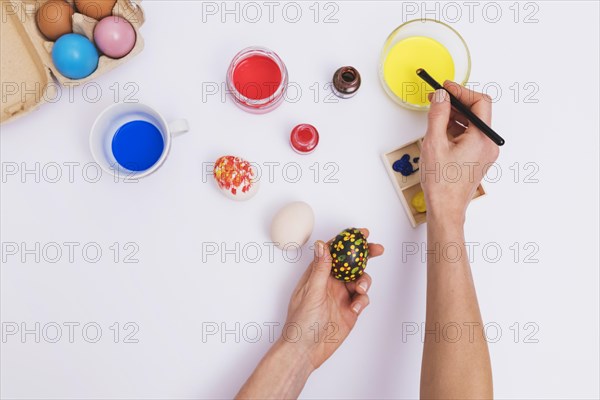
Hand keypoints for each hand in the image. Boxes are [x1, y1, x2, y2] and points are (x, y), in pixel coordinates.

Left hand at [282, 228, 383, 370]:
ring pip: (360, 279)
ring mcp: (341, 296)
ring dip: (364, 281)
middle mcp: (330, 283)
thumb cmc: (300, 323)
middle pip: (351, 263)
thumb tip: (322, 245)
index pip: (334, 252)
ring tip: (360, 288)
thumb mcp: (311, 292)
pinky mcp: (350, 310)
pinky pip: (362, 298)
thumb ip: (320, 269)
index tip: (361, 234)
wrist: (306, 351)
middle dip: (365, 255)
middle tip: (377, 249)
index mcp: (318, 274)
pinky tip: (355, 308)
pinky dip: (362, 300)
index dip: (348, 241)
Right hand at [420, 82, 499, 223]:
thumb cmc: (442, 184)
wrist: (446, 209)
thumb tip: (441, 96)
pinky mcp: (477, 159)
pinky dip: (455, 130)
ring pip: (472, 125)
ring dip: (454, 116)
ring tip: (435, 115)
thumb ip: (438, 115)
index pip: (480, 102)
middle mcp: (488, 145)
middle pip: (476, 113)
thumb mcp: (434, 143)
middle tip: (437, 98)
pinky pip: (469, 137)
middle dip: (456, 103)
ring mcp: (484, 153)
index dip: (462, 91)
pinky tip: (439, 131)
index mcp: (483, 139)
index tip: (446, 87)